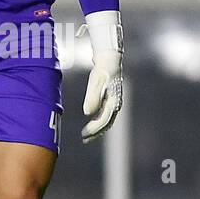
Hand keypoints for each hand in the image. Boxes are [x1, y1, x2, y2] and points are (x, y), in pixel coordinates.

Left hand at [80, 10, 123, 142]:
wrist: (110, 59)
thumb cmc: (103, 69)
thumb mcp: (96, 81)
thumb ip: (92, 97)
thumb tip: (87, 113)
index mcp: (114, 100)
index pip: (105, 119)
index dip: (94, 128)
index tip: (84, 134)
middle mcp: (116, 103)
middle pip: (107, 123)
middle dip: (96, 132)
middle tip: (84, 139)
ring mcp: (114, 102)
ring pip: (107, 120)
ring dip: (97, 129)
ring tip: (86, 135)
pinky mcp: (111, 99)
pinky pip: (106, 114)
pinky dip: (98, 121)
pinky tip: (90, 122)